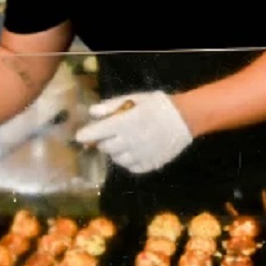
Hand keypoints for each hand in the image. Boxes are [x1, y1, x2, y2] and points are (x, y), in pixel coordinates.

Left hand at [74, 92, 192, 173]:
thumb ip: (112, 105)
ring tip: (124, 142)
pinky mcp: (149, 164)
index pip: (96, 133)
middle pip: (105, 147)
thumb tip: (92, 112)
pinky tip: (135, 151)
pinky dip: (129, 160)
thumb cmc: (158, 105)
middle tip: (110, 133)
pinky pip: (131, 167)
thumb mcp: (135, 98)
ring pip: (117, 159)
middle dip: (103, 141)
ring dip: (116, 151)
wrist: (186, 118)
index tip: (80, 136)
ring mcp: (140, 155)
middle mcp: (130, 141)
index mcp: (124, 123)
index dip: (86, 135)